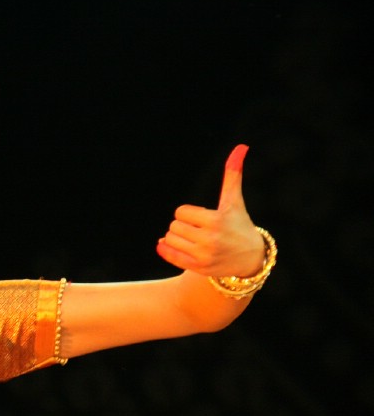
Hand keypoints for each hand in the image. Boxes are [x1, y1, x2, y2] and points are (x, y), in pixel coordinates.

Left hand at [156, 145, 264, 277]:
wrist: (250, 259)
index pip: (181, 212)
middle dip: (183, 225)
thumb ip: (233, 174)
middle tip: (198, 230)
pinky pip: (169, 256)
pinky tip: (166, 245)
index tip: (201, 218)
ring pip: (169, 239)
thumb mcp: (234, 201)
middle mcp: (210, 239)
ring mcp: (203, 256)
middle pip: (174, 226)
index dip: (188, 213)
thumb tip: (241, 147)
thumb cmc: (239, 225)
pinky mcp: (198, 268)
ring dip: (176, 238)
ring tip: (192, 240)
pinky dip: (164, 249)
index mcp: (217, 220)